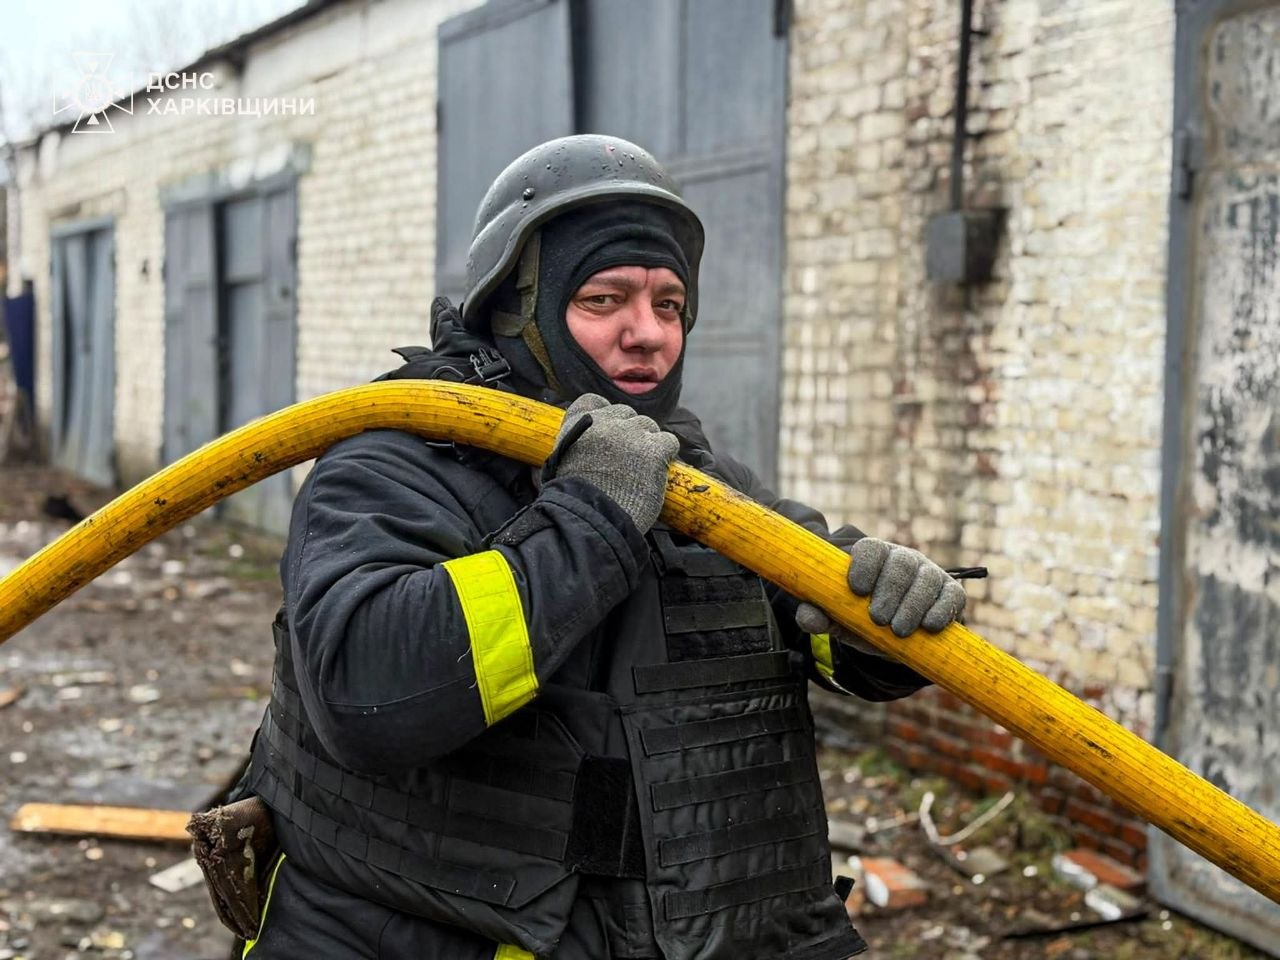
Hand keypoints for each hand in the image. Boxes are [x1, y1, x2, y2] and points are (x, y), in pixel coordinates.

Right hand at [543, 394, 678, 532]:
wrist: (591, 518)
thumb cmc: (575, 500)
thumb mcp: (563, 464)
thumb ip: (576, 449)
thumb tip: (585, 451)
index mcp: (577, 424)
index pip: (593, 401)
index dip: (605, 414)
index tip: (609, 430)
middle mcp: (604, 422)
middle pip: (626, 414)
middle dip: (630, 432)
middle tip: (630, 457)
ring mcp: (630, 433)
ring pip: (649, 426)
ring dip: (649, 443)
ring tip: (644, 468)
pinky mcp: (653, 449)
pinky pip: (669, 441)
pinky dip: (667, 454)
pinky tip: (660, 469)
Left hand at [796, 537, 966, 647]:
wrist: (895, 639)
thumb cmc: (862, 619)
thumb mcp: (839, 620)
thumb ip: (820, 615)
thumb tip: (805, 616)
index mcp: (874, 558)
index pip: (870, 548)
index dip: (864, 564)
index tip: (856, 589)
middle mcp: (903, 560)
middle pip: (901, 563)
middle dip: (890, 590)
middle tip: (878, 618)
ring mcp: (929, 574)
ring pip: (926, 579)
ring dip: (912, 605)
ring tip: (898, 630)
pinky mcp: (950, 593)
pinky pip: (952, 595)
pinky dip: (941, 610)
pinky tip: (929, 626)